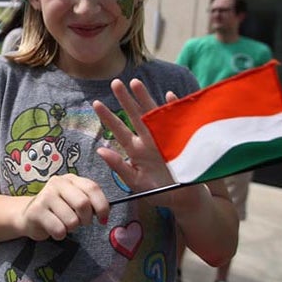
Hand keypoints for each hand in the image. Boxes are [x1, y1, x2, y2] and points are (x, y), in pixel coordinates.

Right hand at [20, 173, 108, 240]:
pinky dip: (60, 235)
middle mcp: (57, 183)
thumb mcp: (74, 201)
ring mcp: (45, 196)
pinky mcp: (36, 211)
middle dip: (86, 219)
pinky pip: (59, 229)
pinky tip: (54, 229)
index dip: (102, 205)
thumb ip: (89, 202)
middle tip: (81, 223)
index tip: (103, 219)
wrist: (28, 215)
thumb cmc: (58, 209)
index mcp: (71, 179)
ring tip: (64, 224)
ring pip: (71, 220)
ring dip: (71, 228)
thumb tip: (104, 215)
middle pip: (83, 204)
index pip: (92, 188)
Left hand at [94, 78, 177, 206]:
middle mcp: (148, 140)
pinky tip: (169, 96)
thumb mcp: (135, 182)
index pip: (119, 130)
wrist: (185, 199)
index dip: (108, 117)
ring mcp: (164, 137)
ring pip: (153, 113)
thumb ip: (119, 167)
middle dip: (125, 99)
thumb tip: (100, 150)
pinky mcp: (181, 139)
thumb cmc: (158, 191)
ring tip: (135, 82)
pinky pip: (178, 120)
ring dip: (145, 98)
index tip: (96, 103)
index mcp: (136, 150)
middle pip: (135, 116)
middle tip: (115, 83)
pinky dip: (174, 108)